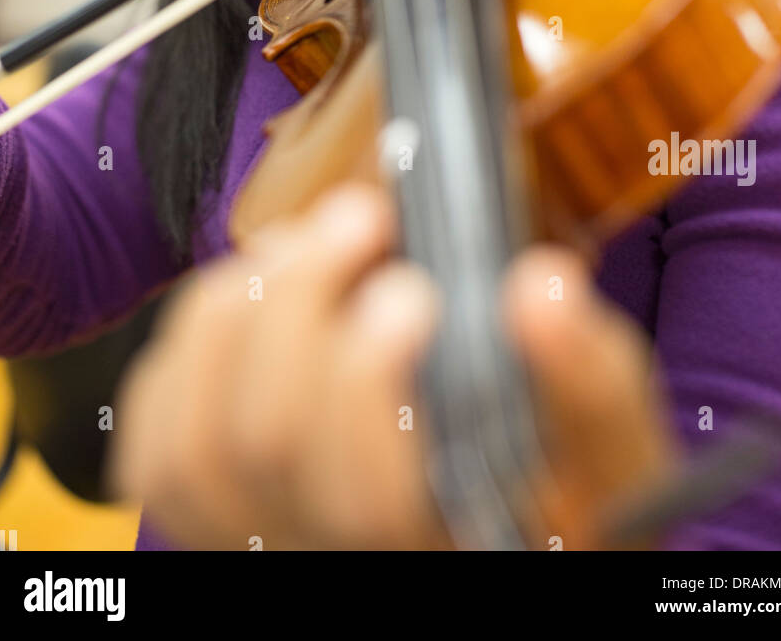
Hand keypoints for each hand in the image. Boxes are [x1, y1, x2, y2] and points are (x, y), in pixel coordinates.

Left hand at [107, 182, 676, 549]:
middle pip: (265, 446)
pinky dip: (185, 358)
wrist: (502, 534)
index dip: (364, 379)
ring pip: (196, 446)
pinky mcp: (231, 519)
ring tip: (299, 244)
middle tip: (358, 220)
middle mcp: (342, 561)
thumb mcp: (618, 458)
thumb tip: (539, 287)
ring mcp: (276, 544)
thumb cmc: (561, 494)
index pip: (366, 497)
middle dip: (299, 305)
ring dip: (233, 314)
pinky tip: (248, 301)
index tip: (414, 288)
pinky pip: (162, 453)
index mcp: (443, 546)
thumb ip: (591, 380)